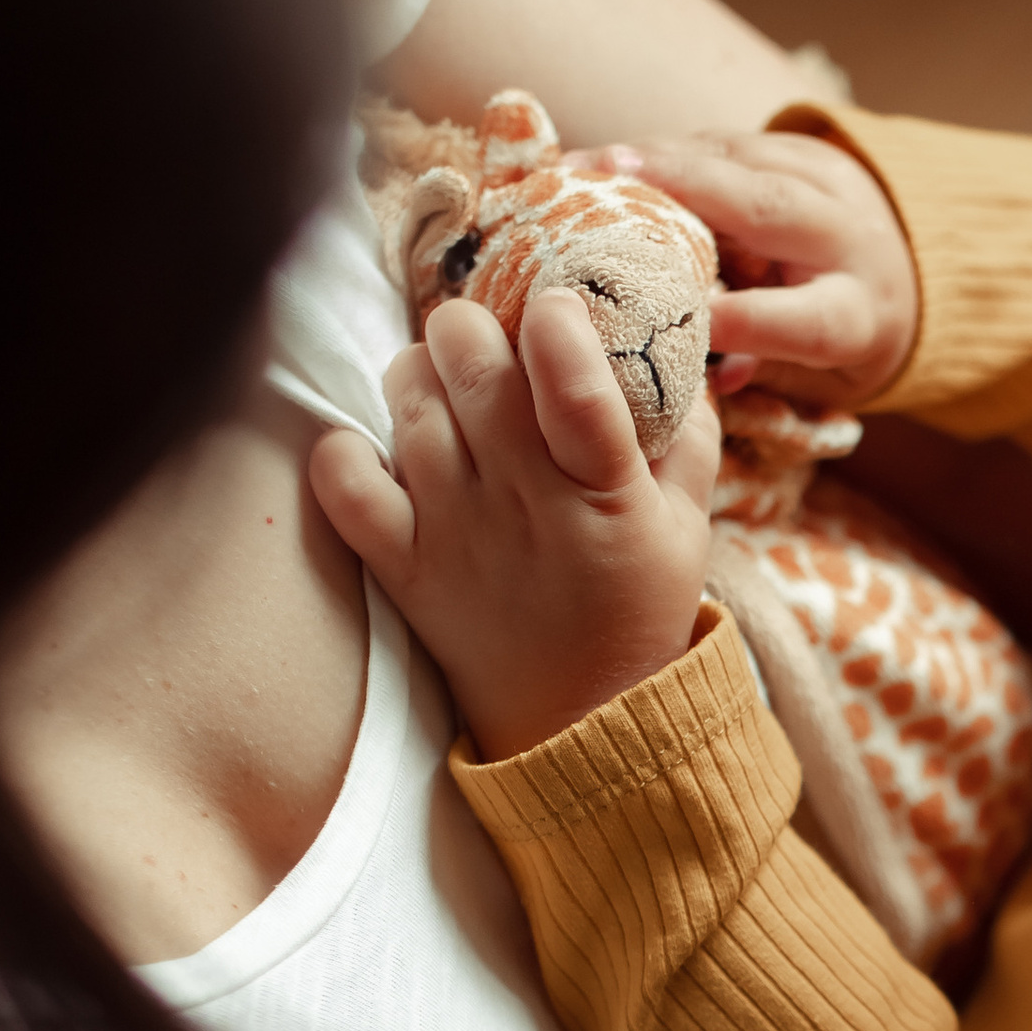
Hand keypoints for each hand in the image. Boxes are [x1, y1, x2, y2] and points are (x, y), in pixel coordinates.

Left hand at [308, 286, 716, 760]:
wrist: (584, 724)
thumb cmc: (639, 610)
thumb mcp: (688, 526)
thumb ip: (685, 436)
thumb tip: (670, 348)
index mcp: (605, 491)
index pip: (573, 383)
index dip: (557, 322)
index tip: (557, 306)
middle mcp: (524, 503)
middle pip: (469, 363)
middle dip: (472, 327)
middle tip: (485, 345)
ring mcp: (456, 533)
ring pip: (407, 401)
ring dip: (418, 372)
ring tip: (441, 389)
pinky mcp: (403, 565)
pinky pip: (343, 481)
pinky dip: (347, 451)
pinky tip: (379, 450)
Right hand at [622, 127, 917, 406]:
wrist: (910, 275)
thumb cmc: (845, 343)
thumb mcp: (821, 378)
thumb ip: (762, 371)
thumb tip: (700, 376)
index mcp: (861, 317)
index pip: (801, 320)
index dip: (737, 319)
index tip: (665, 319)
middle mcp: (852, 242)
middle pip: (768, 208)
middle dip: (685, 190)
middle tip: (602, 183)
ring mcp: (832, 183)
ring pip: (742, 159)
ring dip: (657, 158)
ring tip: (584, 166)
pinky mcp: (807, 149)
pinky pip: (730, 142)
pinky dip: (668, 149)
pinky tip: (613, 157)